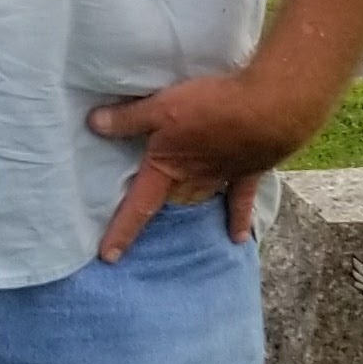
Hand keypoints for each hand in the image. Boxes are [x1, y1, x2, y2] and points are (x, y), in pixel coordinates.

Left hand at [86, 63, 327, 260]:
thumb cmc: (212, 108)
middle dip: (156, 210)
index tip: (108, 257)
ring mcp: (223, 178)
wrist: (268, 109)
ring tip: (179, 214)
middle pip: (171, 201)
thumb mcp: (161, 106)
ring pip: (201, 198)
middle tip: (142, 219)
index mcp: (168, 169)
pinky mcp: (249, 172)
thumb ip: (129, 118)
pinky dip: (240, 219)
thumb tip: (94, 123)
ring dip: (189, 205)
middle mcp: (193, 180)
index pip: (138, 207)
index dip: (121, 231)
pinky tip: (240, 237)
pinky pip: (242, 201)